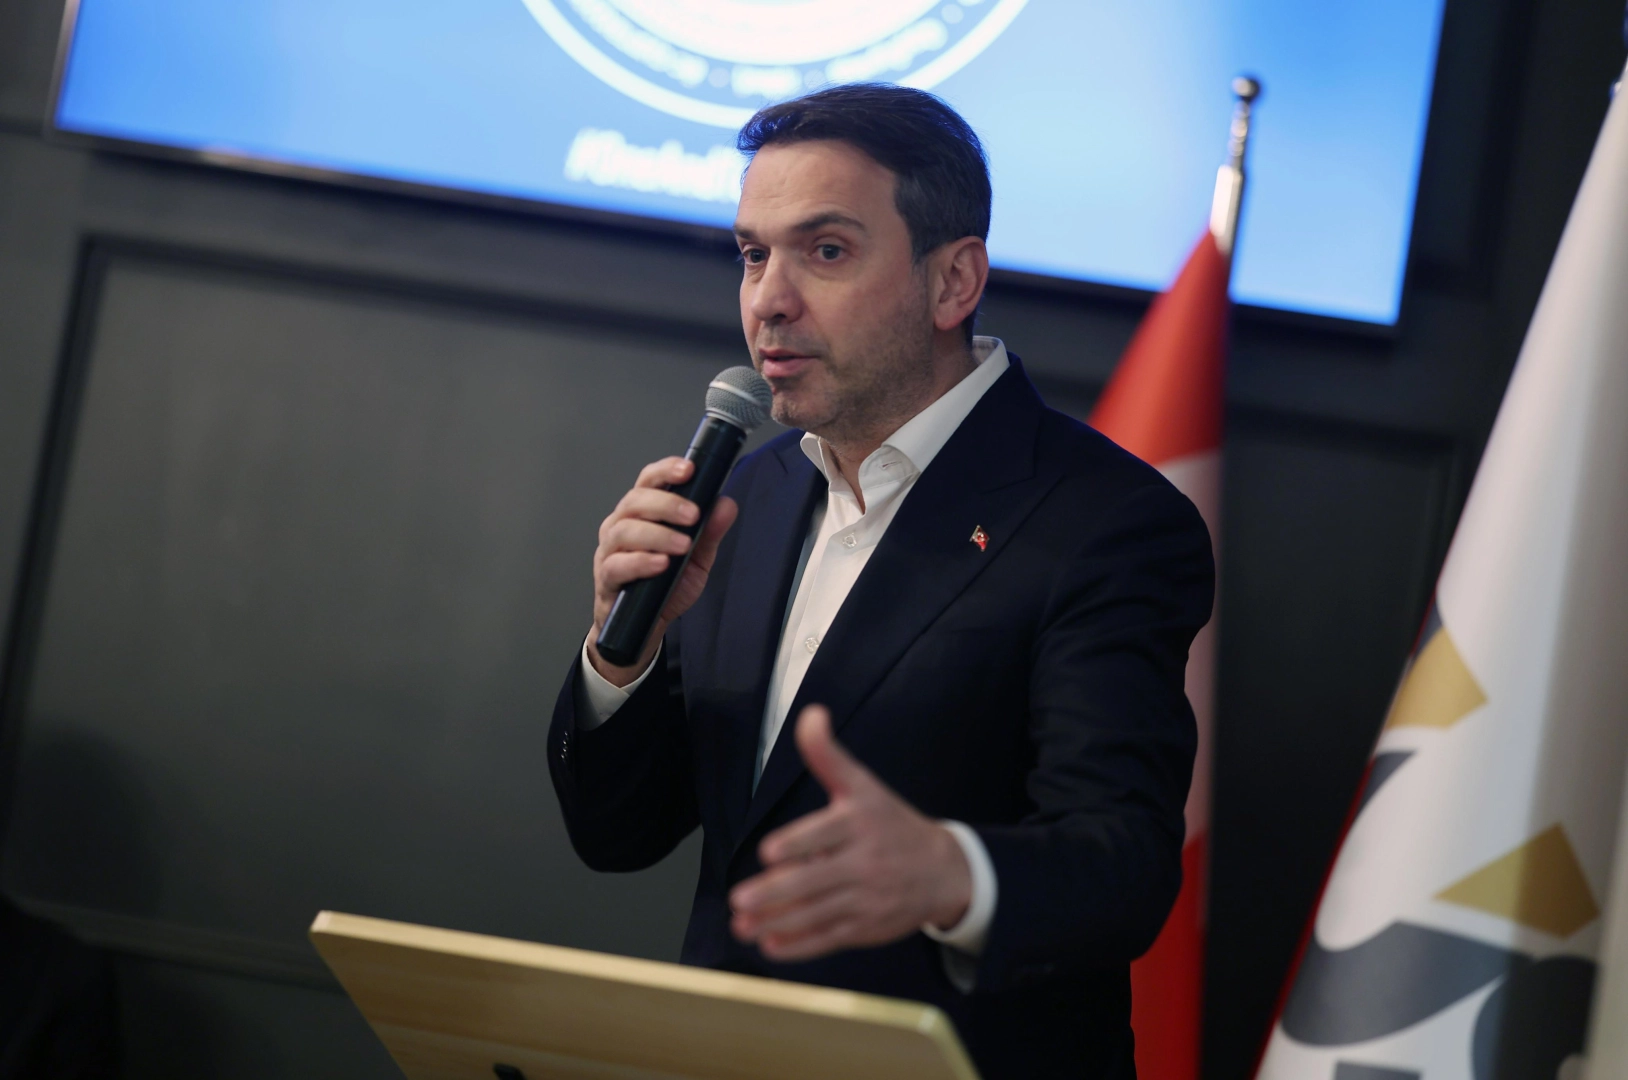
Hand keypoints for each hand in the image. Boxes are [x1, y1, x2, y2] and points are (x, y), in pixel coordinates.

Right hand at [587, 456, 738, 684]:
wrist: (643, 627)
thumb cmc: (665, 584)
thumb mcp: (696, 558)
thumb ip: (710, 532)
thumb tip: (727, 505)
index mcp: (642, 513)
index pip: (649, 480)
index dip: (666, 470)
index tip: (689, 469)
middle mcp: (621, 525)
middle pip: (635, 500)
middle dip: (666, 504)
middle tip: (693, 516)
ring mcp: (610, 551)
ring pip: (624, 530)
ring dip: (657, 534)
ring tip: (683, 545)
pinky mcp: (606, 578)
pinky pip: (617, 565)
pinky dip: (640, 562)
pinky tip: (661, 564)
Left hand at [729, 706, 971, 961]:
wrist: (944, 871)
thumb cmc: (892, 823)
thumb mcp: (864, 784)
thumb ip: (828, 754)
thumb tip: (810, 714)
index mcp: (860, 823)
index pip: (825, 834)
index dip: (798, 843)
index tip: (769, 852)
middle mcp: (864, 862)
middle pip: (816, 880)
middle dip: (776, 892)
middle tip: (740, 898)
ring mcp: (865, 899)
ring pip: (817, 913)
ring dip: (777, 922)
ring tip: (742, 925)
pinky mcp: (864, 928)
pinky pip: (829, 939)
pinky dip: (800, 946)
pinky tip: (771, 946)